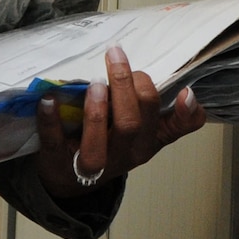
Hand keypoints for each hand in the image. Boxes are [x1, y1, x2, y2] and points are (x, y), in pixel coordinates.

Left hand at [31, 45, 208, 201]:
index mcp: (147, 142)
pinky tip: (49, 99)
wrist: (71, 180)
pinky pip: (55, 143)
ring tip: (94, 83)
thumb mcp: (144, 132)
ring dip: (96, 111)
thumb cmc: (112, 144)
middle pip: (132, 124)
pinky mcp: (58, 163)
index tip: (185, 91)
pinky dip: (51, 121)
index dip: (184, 114)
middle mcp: (123, 155)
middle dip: (125, 87)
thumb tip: (189, 93)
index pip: (173, 128)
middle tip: (115, 58)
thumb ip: (165, 112)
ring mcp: (90, 164)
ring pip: (98, 143)